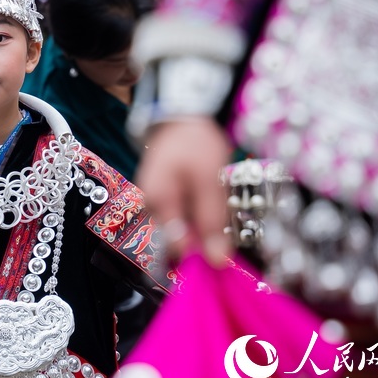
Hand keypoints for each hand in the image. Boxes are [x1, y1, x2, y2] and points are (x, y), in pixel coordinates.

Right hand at [136, 117, 232, 266]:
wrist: (181, 116)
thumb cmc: (195, 144)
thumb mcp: (210, 181)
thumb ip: (212, 221)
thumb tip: (216, 260)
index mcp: (160, 204)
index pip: (177, 249)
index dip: (202, 254)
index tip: (225, 251)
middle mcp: (152, 207)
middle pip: (180, 239)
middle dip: (205, 235)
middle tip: (224, 216)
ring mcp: (156, 201)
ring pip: (184, 228)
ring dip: (204, 223)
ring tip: (217, 200)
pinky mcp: (163, 196)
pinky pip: (183, 215)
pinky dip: (198, 212)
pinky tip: (208, 197)